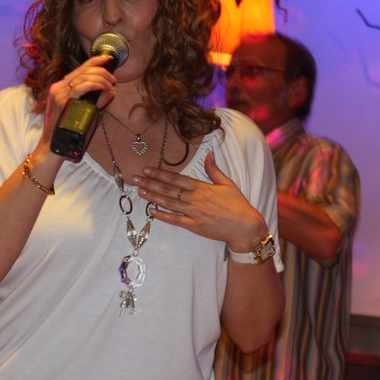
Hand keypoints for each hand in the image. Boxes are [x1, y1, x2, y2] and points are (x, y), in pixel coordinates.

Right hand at [41, 53, 116, 146]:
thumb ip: (95, 101)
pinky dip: (95, 85)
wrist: (53, 148)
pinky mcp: (62, 102)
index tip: (108, 59)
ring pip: (83, 76)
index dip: (94, 61)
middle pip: (82, 70)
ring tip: (110, 85)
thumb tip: (110, 92)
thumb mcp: (83, 113)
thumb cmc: (68, 132)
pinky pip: (80, 86)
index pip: (79, 69)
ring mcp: (58, 94)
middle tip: (113, 79)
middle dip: (102, 70)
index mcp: (60, 88)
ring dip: (101, 78)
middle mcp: (58, 88)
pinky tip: (103, 88)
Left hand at [133, 151, 266, 249]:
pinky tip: (151, 211)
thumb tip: (209, 153)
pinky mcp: (194, 226)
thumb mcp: (227, 183)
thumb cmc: (237, 204)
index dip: (160, 174)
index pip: (176, 178)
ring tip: (139, 192)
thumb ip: (214, 170)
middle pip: (168, 190)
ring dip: (152, 197)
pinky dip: (162, 216)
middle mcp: (195, 199)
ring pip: (169, 203)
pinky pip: (175, 220)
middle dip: (150, 184)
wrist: (244, 226)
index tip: (147, 170)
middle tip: (135, 179)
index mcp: (202, 187)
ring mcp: (193, 213)